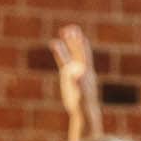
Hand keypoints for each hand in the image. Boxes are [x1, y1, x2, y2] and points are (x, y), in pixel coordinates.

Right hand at [49, 23, 102, 140]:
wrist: (84, 113)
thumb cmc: (84, 106)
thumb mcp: (82, 95)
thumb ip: (81, 85)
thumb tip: (78, 74)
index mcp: (86, 73)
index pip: (83, 56)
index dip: (79, 45)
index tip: (76, 34)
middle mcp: (82, 70)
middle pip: (78, 52)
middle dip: (75, 40)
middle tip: (71, 28)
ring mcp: (75, 71)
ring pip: (70, 55)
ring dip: (67, 44)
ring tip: (63, 31)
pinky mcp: (68, 76)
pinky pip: (63, 61)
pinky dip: (59, 52)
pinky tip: (54, 43)